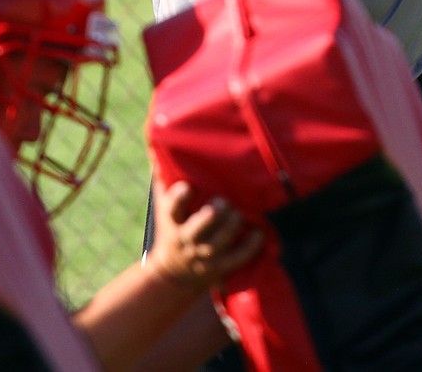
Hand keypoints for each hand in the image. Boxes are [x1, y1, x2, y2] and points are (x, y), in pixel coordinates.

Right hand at [145, 179, 262, 288]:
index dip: (179, 199)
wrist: (173, 272)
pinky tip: (259, 233)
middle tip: (222, 201)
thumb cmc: (171, 227)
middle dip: (209, 217)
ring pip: (217, 244)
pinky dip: (249, 247)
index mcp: (172, 221)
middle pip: (196, 231)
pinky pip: (236, 259)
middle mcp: (186, 240)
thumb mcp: (163, 206)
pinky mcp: (219, 268)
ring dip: (230, 228)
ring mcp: (203, 256)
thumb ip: (164, 180)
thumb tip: (161, 148)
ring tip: (238, 213)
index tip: (188, 187)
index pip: (172, 209)